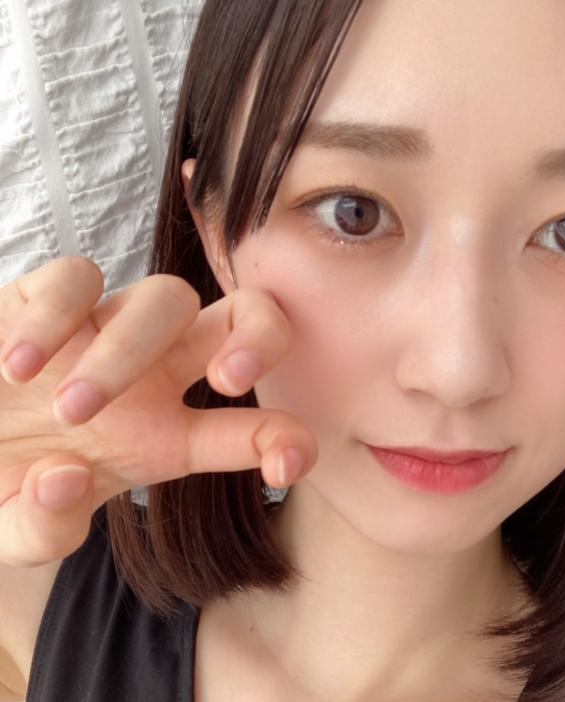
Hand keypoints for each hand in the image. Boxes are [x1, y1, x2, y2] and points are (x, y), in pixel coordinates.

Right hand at [0, 256, 316, 566]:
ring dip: (129, 353)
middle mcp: (152, 376)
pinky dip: (55, 316)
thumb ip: (43, 530)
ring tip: (72, 412)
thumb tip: (65, 479)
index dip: (285, 439)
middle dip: (260, 338)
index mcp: (165, 436)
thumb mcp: (14, 530)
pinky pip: (78, 277)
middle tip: (226, 380)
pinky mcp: (48, 299)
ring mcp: (104, 331)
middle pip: (243, 321)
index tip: (287, 466)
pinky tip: (18, 366)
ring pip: (168, 297)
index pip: (249, 428)